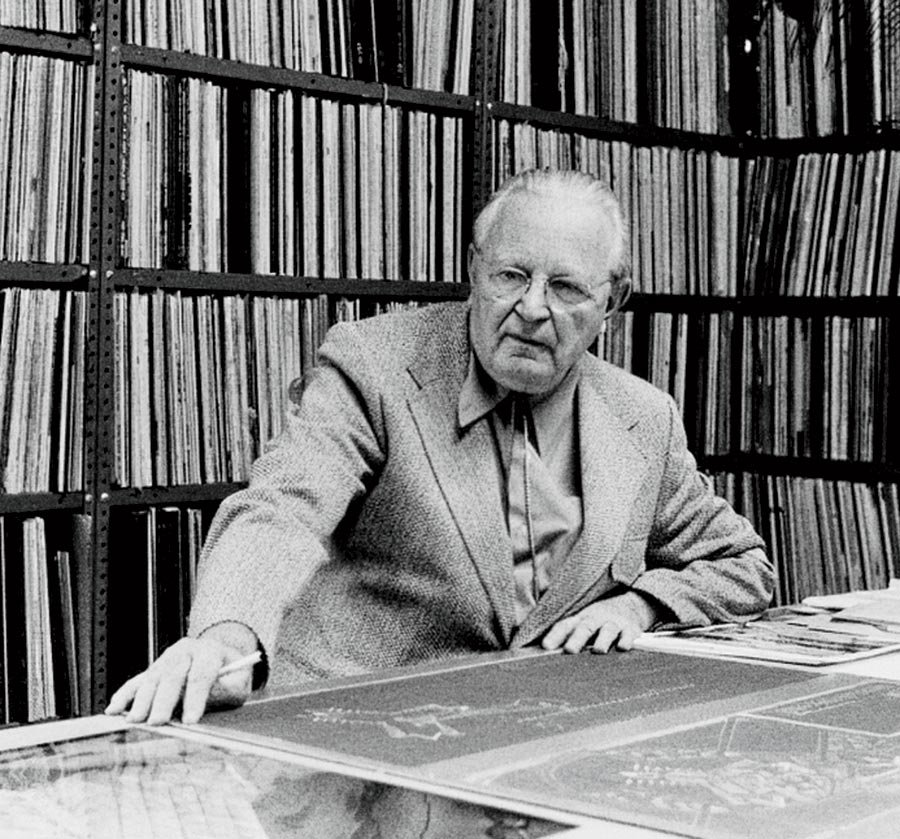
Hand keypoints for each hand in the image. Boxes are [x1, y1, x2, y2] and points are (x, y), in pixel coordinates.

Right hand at [105, 625, 258, 724]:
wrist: (221, 657)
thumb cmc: (231, 674)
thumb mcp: (241, 681)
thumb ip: (228, 689)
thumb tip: (208, 698)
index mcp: (210, 650)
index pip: (201, 674)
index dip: (196, 698)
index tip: (191, 720)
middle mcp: (186, 650)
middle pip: (172, 675)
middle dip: (164, 700)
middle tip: (158, 722)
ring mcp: (168, 657)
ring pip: (153, 677)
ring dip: (142, 700)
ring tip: (135, 720)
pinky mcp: (155, 668)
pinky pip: (137, 680)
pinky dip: (125, 694)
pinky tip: (114, 708)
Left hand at [541, 591, 656, 654]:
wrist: (631, 605)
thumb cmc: (600, 618)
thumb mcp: (583, 620)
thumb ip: (568, 633)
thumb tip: (546, 649)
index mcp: (581, 618)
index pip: (565, 625)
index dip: (555, 635)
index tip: (546, 646)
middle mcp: (597, 619)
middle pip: (586, 627)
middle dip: (578, 638)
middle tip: (570, 650)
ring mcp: (614, 623)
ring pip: (608, 630)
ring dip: (603, 640)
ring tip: (598, 650)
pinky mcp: (631, 630)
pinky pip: (629, 635)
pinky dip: (626, 640)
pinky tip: (623, 647)